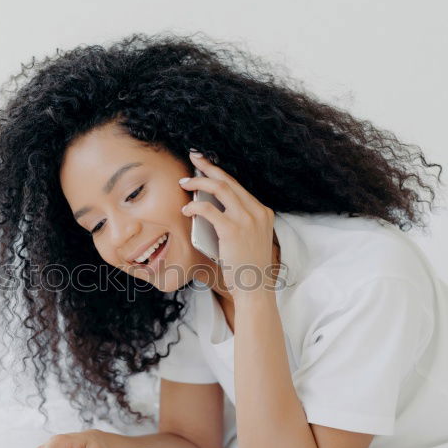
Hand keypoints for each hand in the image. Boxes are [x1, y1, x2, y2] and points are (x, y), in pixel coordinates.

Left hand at [179, 150, 278, 301]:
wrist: (254, 288)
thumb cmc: (247, 268)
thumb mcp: (249, 239)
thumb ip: (235, 221)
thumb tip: (206, 206)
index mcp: (262, 212)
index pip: (238, 186)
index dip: (220, 173)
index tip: (206, 165)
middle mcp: (257, 211)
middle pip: (228, 180)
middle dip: (208, 167)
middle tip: (193, 158)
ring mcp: (246, 219)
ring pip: (219, 188)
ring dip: (199, 182)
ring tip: (184, 182)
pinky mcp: (233, 229)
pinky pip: (208, 209)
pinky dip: (195, 205)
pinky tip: (186, 208)